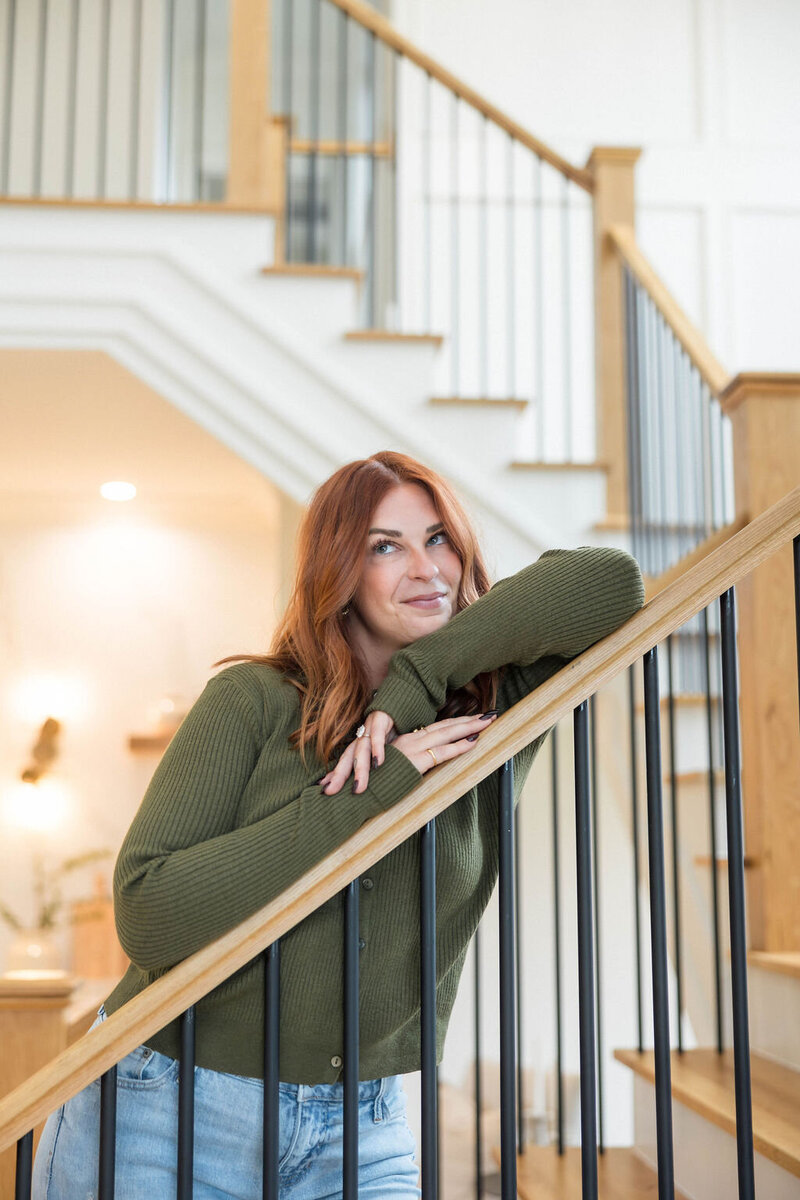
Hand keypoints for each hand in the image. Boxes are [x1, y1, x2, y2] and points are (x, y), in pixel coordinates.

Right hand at [320, 710, 498, 794]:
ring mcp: (413, 749)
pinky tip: (473, 743)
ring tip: (487, 722)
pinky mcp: (414, 762)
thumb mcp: (393, 768)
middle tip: (490, 715)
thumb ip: (406, 763)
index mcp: (406, 741)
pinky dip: (458, 747)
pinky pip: (441, 753)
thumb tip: (419, 763)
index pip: (437, 728)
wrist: (357, 791)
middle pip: (446, 727)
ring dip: (469, 728)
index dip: (456, 723)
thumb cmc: (373, 783)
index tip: (473, 719)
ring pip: (447, 734)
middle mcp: (410, 740)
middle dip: (469, 720)